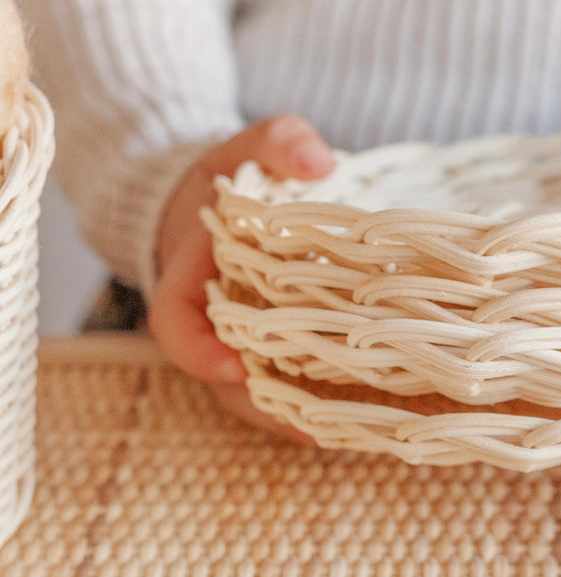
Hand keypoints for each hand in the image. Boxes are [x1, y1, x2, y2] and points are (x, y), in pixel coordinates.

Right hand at [149, 115, 334, 441]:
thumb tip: (318, 162)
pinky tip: (367, 417)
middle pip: (225, 378)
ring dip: (299, 415)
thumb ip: (278, 142)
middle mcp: (214, 319)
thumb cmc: (233, 177)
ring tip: (351, 434)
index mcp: (190, 276)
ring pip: (262, 390)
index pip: (177, 322)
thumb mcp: (248, 145)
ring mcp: (245, 338)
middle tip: (315, 428)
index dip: (199, 351)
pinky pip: (293, 380)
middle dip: (265, 405)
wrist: (228, 200)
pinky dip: (321, 401)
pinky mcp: (279, 345)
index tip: (233, 367)